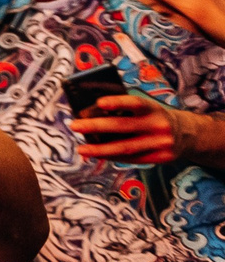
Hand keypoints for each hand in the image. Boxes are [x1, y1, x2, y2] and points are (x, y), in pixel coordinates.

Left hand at [72, 93, 192, 163]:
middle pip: (124, 127)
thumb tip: (92, 115)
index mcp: (153, 109)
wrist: (187, 134)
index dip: (118, 102)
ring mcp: (160, 143)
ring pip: (125, 148)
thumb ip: (127, 110)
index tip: (99, 102)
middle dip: (97, 127)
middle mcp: (158, 125)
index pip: (135, 103)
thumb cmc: (155, 117)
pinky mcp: (160, 158)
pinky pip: (132, 159)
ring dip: (100, 149)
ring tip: (81, 149)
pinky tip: (97, 155)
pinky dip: (112, 157)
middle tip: (75, 125)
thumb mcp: (148, 108)